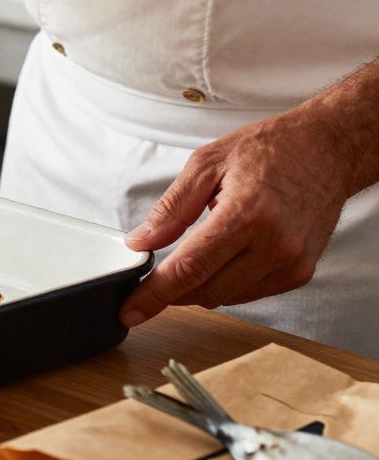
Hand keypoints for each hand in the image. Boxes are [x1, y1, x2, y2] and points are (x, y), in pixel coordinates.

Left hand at [118, 104, 361, 326]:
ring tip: (194, 254)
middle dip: (173, 291)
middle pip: (206, 290)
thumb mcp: (206, 164)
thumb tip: (140, 242)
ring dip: (200, 286)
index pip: (190, 268)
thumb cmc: (268, 149)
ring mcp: (292, 263)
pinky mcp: (301, 272)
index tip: (131, 311)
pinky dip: (227, 283)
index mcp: (246, 215)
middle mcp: (274, 246)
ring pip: (227, 297)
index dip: (155, 294)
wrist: (327, 149)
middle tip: (152, 278)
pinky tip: (223, 257)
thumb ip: (171, 209)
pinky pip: (250, 292)